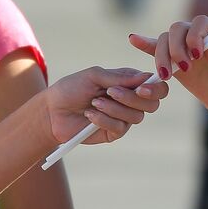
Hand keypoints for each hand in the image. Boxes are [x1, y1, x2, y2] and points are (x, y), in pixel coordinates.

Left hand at [44, 67, 167, 143]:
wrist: (52, 111)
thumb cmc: (72, 88)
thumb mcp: (94, 76)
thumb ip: (119, 77)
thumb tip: (145, 77)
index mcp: (129, 82)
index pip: (155, 86)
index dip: (154, 88)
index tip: (141, 87)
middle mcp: (130, 100)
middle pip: (152, 104)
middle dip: (132, 98)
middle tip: (112, 92)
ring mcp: (123, 117)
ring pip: (136, 116)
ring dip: (114, 108)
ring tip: (94, 102)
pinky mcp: (113, 133)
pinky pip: (120, 127)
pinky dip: (104, 119)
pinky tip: (90, 115)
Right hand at [128, 16, 207, 119]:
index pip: (200, 23)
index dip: (195, 35)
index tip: (197, 54)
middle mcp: (198, 36)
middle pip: (178, 29)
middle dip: (176, 47)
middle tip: (184, 68)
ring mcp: (184, 48)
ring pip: (164, 40)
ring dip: (162, 56)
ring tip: (167, 76)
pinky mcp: (174, 62)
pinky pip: (156, 49)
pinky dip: (145, 44)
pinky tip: (134, 40)